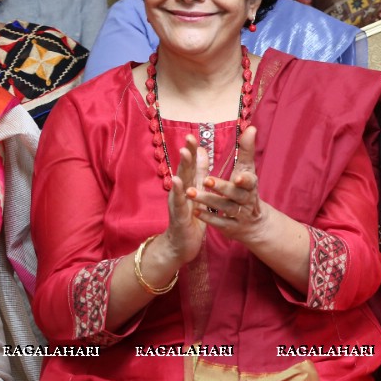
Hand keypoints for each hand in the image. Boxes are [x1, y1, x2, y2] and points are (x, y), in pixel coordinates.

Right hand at [164, 133, 206, 264]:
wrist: (181, 245)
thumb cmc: (191, 216)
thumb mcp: (198, 191)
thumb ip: (200, 172)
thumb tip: (201, 150)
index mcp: (188, 186)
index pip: (190, 165)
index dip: (192, 151)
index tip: (193, 135)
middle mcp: (181, 192)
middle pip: (184, 170)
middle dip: (186, 154)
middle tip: (189, 138)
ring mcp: (178, 203)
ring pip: (180, 183)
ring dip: (182, 168)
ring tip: (184, 153)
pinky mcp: (179, 216)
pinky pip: (179, 202)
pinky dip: (179, 191)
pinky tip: (178, 181)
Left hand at [189, 126, 267, 243]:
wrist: (255, 223)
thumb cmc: (247, 190)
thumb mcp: (248, 170)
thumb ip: (246, 150)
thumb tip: (251, 127)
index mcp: (251, 185)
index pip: (250, 181)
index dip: (245, 180)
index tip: (238, 177)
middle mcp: (247, 200)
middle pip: (235, 194)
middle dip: (221, 187)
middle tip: (206, 180)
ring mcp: (240, 215)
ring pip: (224, 208)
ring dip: (208, 201)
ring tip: (190, 193)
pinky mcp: (231, 228)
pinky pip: (220, 223)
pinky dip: (208, 217)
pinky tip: (195, 211)